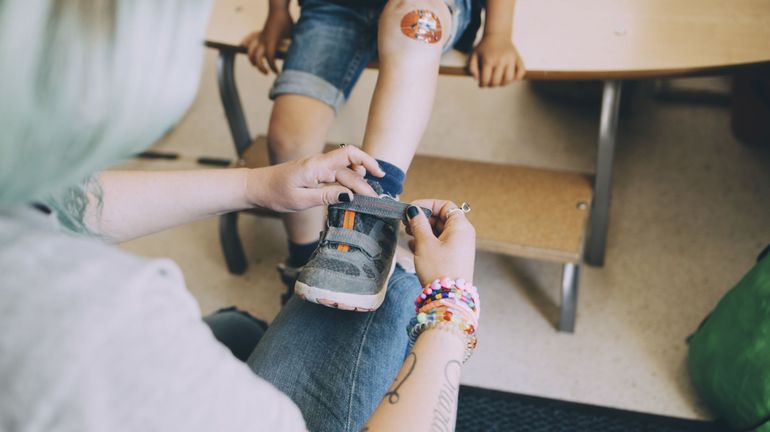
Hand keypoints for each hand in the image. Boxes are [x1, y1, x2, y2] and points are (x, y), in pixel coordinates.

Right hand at [240, 9, 293, 73]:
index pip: (270, 57)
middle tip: (267, 73)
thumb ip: (294, 45)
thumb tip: (299, 56)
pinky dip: (248, 51)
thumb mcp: (293, 34)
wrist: (278, 9)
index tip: (277, 72)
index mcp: (272, 41)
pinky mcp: (259, 36)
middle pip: (257, 57)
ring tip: (256, 67)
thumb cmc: (286, 22)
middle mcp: (263, 40)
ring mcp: (260, 38)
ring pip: (250, 51)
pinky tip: (250, 57)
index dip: (272, 67)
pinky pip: (250, 45)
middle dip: (261, 67)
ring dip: (251, 60)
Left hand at [246, 146, 384, 211]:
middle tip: (374, 200)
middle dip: (364, 183)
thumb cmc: (275, 193)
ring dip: (357, 182)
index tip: (379, 174)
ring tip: (367, 196)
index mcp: (317, 166)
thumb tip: (350, 195)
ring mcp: (318, 169)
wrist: (256, 187)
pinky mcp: (315, 175)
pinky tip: (352, 194)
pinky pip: (336, 177)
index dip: (367, 161)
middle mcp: (320, 164)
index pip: (349, 155)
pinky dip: (347, 184)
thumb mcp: (301, 200)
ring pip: (345, 173)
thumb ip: (326, 196)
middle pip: (350, 169)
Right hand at [404, 199, 475, 285]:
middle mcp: (463, 235)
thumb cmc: (439, 269)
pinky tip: (413, 247)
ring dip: (423, 231)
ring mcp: (459, 248)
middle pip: (442, 218)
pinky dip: (427, 242)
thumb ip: (418, 224)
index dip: (427, 205)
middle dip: (423, 218)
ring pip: (439, 232)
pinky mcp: (453, 259)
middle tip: (406, 223)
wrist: (449, 298)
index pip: (445, 206)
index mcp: (461, 226)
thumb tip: (414, 210)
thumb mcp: (425, 243)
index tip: (411, 210)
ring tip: (408, 235)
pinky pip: (440, 244)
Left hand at [467, 35, 524, 86]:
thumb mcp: (473, 56)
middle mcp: (500, 59)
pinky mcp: (518, 58)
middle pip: (496, 82)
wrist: (497, 35)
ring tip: (499, 79)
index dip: (482, 85)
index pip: (485, 80)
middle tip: (490, 81)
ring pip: (509, 79)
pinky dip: (516, 77)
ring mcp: (510, 59)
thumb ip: (471, 68)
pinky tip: (510, 76)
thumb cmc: (484, 48)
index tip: (482, 83)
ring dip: (503, 83)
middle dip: (491, 85)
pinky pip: (521, 72)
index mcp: (488, 60)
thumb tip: (477, 79)